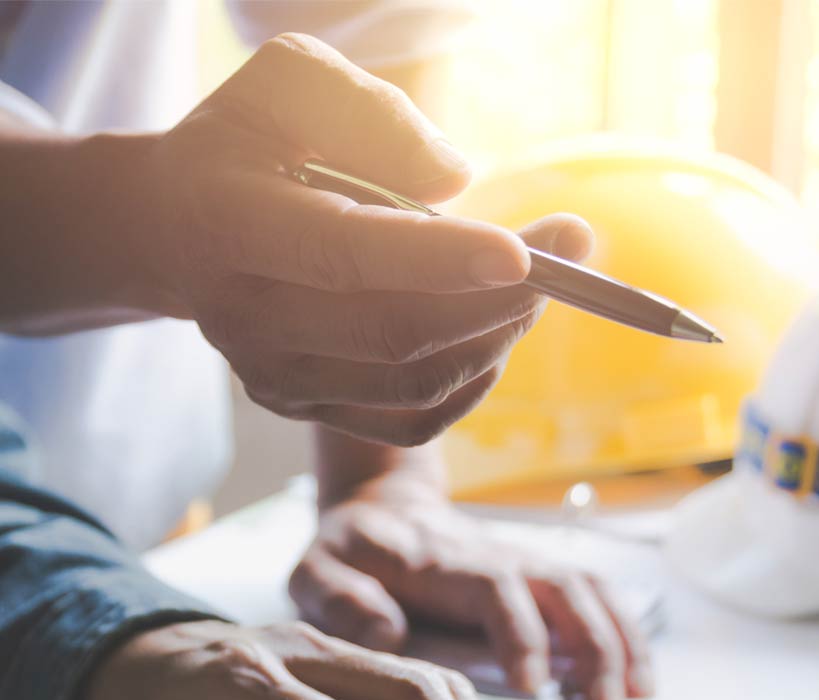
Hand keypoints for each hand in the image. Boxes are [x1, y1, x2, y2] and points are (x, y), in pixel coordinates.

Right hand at [134, 33, 591, 442]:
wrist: (176, 228)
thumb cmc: (246, 146)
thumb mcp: (291, 85)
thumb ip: (371, 116)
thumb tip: (454, 182)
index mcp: (232, 226)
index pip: (346, 255)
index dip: (442, 260)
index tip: (529, 252)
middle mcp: (247, 319)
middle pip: (396, 336)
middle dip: (501, 300)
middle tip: (570, 250)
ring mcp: (276, 379)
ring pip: (415, 387)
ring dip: (496, 337)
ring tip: (535, 284)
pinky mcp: (306, 409)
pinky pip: (412, 423)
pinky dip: (471, 382)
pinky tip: (492, 334)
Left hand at [288, 483, 653, 699]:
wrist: (382, 509)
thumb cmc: (349, 552)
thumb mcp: (314, 571)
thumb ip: (337, 597)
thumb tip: (388, 631)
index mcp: (442, 560)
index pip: (495, 587)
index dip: (521, 633)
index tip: (536, 688)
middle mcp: (495, 556)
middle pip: (562, 586)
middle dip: (592, 643)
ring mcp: (523, 563)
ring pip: (589, 589)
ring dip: (620, 639)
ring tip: (635, 699)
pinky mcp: (536, 578)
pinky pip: (595, 597)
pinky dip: (625, 634)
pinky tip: (639, 681)